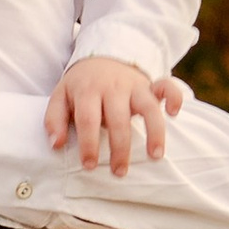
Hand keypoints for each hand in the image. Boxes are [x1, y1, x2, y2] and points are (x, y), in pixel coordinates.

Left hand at [46, 57, 185, 173]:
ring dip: (155, 131)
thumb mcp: (61, 96)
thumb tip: (56, 144)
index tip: (90, 165)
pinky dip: (174, 97)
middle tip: (119, 172)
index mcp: (88, 90)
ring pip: (148, 107)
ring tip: (156, 156)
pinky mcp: (150, 84)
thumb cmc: (81, 85)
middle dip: (120, 148)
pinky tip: (174, 114)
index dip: (89, 144)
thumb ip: (54, 119)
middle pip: (118, 119)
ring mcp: (134, 85)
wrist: (101, 56)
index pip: (88, 119)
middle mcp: (113, 87)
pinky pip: (167, 86)